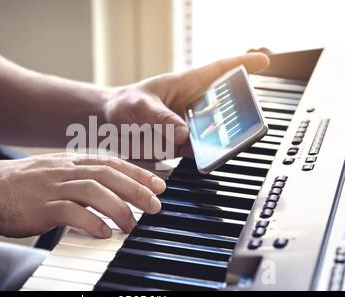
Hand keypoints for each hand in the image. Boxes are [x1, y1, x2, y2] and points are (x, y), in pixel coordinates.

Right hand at [0, 153, 165, 238]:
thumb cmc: (17, 185)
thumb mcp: (50, 173)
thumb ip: (76, 178)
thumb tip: (102, 190)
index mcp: (68, 162)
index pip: (110, 163)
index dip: (136, 172)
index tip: (157, 183)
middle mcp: (64, 170)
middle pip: (108, 175)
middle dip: (136, 188)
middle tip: (155, 204)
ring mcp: (52, 187)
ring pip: (94, 191)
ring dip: (118, 208)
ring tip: (132, 224)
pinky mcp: (41, 207)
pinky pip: (71, 212)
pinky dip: (91, 222)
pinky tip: (104, 233)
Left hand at [103, 53, 269, 157]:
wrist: (109, 124)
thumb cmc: (125, 104)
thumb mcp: (140, 106)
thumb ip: (160, 118)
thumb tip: (184, 134)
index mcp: (185, 85)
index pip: (218, 71)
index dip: (241, 65)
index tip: (264, 61)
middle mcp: (191, 106)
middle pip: (223, 107)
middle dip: (238, 112)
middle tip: (250, 117)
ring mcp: (188, 127)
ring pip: (214, 133)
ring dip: (222, 139)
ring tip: (229, 143)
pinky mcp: (180, 146)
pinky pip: (198, 152)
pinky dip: (204, 156)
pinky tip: (208, 158)